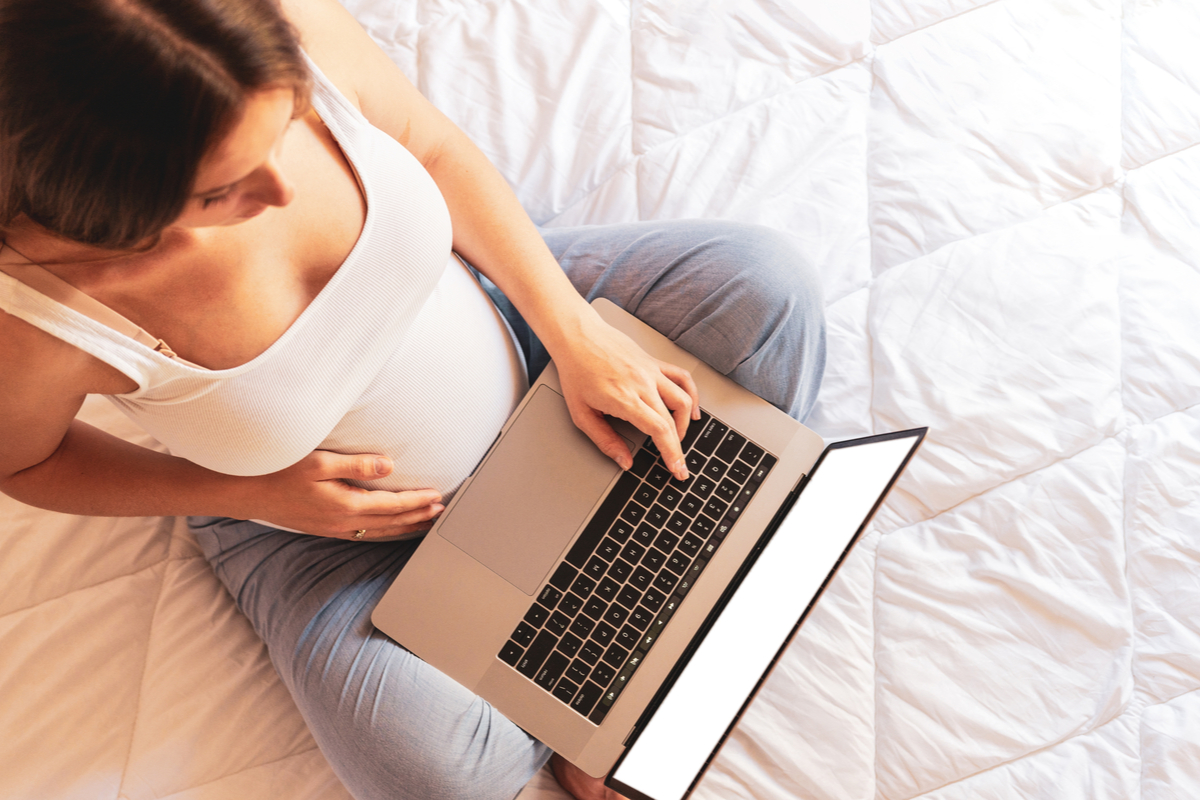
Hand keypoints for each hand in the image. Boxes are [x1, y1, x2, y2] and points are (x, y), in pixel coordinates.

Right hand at [230, 451, 442, 539]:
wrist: (245, 492)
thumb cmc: (279, 471)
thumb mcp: (319, 461)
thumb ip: (356, 464)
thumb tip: (389, 467)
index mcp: (345, 504)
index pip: (392, 505)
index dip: (418, 502)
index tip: (438, 498)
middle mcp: (343, 521)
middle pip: (391, 522)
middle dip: (419, 518)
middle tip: (442, 514)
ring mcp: (334, 528)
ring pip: (380, 531)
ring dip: (405, 527)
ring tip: (426, 523)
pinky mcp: (325, 527)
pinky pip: (365, 533)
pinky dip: (385, 531)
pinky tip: (391, 528)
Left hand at [552, 309, 699, 479]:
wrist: (577, 337)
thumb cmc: (576, 371)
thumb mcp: (582, 414)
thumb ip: (605, 441)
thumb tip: (624, 461)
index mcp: (625, 398)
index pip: (659, 430)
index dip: (672, 453)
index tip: (678, 469)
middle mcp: (642, 383)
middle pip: (672, 420)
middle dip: (679, 447)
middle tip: (679, 463)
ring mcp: (651, 371)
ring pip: (683, 399)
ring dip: (685, 422)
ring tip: (679, 436)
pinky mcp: (653, 362)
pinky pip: (681, 377)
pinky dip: (691, 394)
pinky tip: (691, 408)